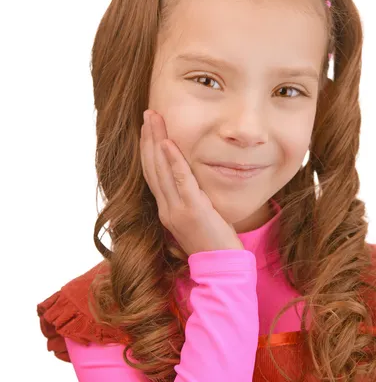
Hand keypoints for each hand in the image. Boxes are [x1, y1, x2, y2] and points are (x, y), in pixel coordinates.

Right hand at [140, 109, 243, 256]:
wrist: (222, 268)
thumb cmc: (214, 243)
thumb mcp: (198, 218)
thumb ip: (191, 200)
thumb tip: (193, 183)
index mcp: (166, 209)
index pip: (153, 174)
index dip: (148, 149)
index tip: (149, 128)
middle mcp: (166, 208)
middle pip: (151, 167)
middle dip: (148, 138)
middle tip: (148, 113)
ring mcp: (176, 210)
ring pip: (160, 170)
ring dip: (155, 141)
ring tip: (153, 118)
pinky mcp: (192, 211)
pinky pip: (180, 181)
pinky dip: (173, 161)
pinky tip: (168, 143)